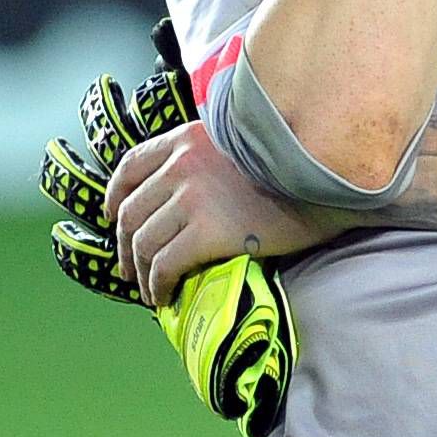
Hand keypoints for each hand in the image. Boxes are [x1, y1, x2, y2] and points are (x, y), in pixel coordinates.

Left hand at [107, 121, 344, 305]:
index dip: (116, 196)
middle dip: (124, 246)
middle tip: (129, 269)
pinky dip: (158, 285)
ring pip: (143, 243)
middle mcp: (181, 165)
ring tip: (150, 291)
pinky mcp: (206, 231)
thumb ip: (207, 158)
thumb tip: (186, 195)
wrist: (323, 181)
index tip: (113, 217)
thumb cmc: (290, 167)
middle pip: (132, 212)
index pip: (131, 166)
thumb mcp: (240, 144)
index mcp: (186, 139)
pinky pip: (164, 265)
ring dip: (140, 273)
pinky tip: (165, 297)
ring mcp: (191, 198)